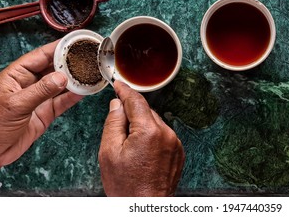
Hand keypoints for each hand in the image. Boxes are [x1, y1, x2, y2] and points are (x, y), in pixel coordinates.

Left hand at [0, 40, 83, 177]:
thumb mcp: (14, 105)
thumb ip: (40, 91)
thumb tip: (61, 77)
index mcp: (16, 75)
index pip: (40, 56)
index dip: (57, 49)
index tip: (74, 43)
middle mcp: (28, 84)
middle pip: (53, 69)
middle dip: (70, 63)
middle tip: (87, 58)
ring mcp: (38, 99)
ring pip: (60, 85)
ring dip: (74, 80)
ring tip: (90, 72)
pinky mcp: (45, 113)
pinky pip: (62, 102)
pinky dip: (74, 96)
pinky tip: (84, 90)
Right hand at [99, 81, 184, 196]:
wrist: (144, 208)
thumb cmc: (126, 186)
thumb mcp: (109, 152)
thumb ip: (114, 123)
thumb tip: (117, 104)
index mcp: (149, 131)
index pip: (136, 101)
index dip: (125, 90)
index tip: (118, 84)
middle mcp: (167, 134)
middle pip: (146, 112)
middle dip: (131, 113)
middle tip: (117, 127)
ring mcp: (175, 144)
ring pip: (155, 123)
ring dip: (142, 126)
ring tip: (129, 148)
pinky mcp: (178, 152)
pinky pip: (163, 135)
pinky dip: (152, 136)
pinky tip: (141, 153)